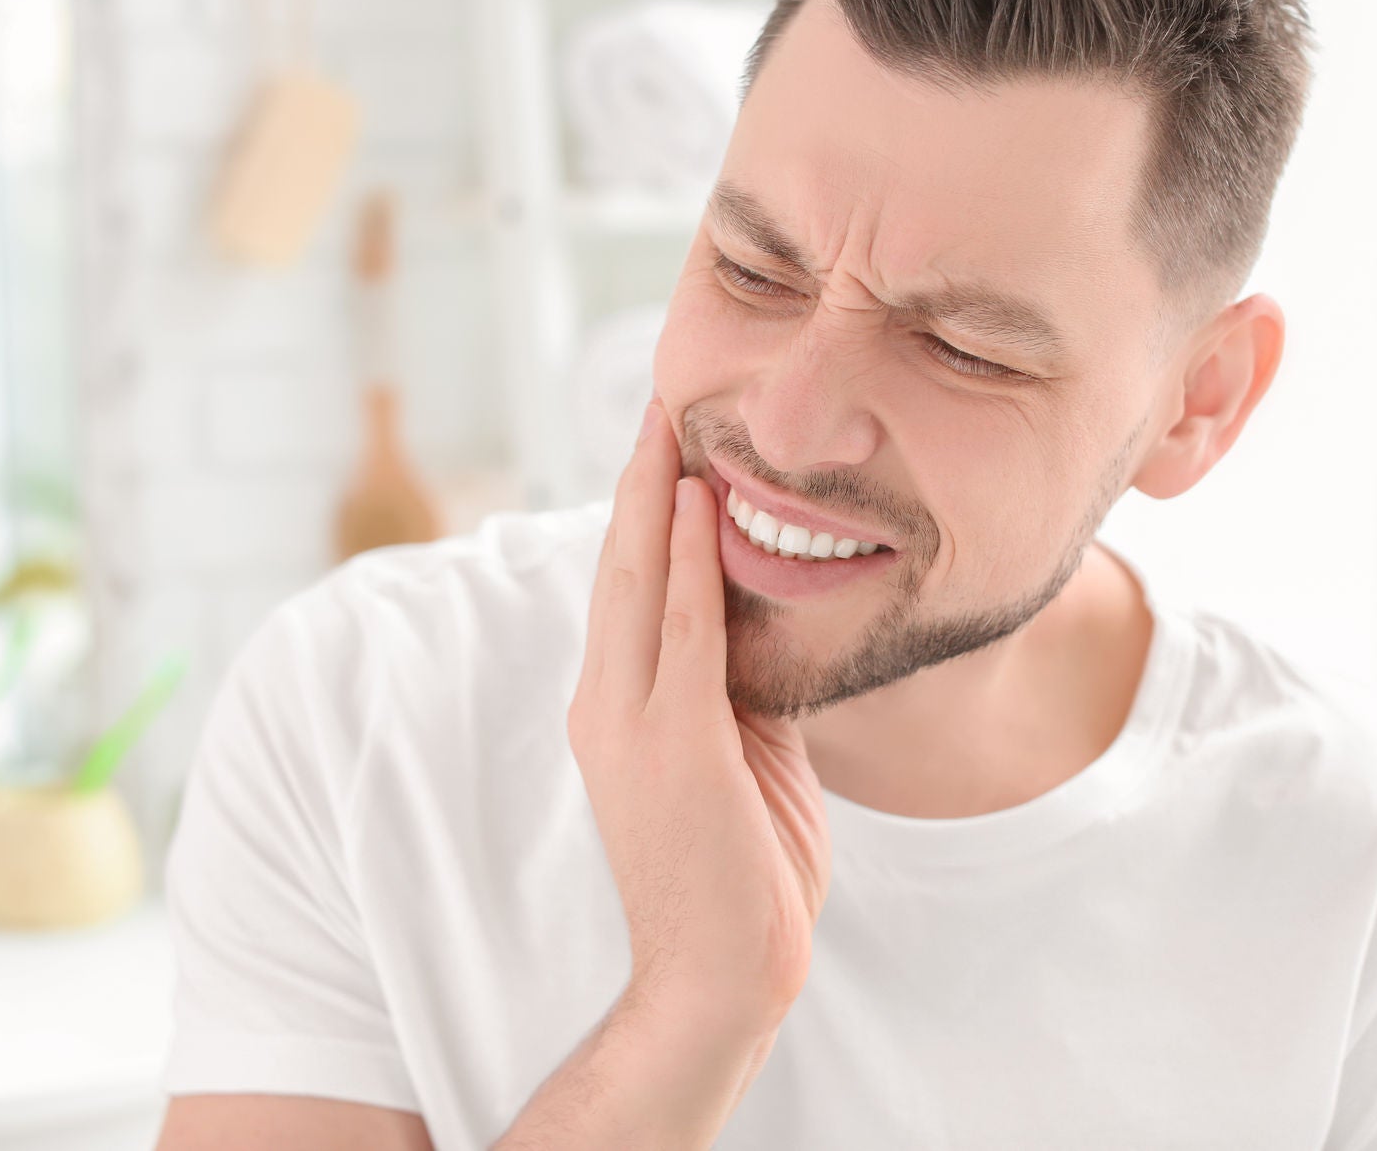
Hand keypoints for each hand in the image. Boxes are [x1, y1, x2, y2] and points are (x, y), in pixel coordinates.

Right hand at [567, 398, 832, 1038]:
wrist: (719, 976)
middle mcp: (606, 704)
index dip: (639, 512)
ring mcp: (630, 724)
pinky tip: (695, 504)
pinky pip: (683, 632)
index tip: (663, 444)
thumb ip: (741, 684)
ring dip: (654, 497)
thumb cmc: (742, 873)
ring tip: (669, 422)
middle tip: (657, 400)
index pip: (625, 589)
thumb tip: (770, 620)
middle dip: (636, 480)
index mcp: (617, 708)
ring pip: (635, 583)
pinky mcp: (672, 745)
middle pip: (615, 567)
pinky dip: (686, 562)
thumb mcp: (743, 755)